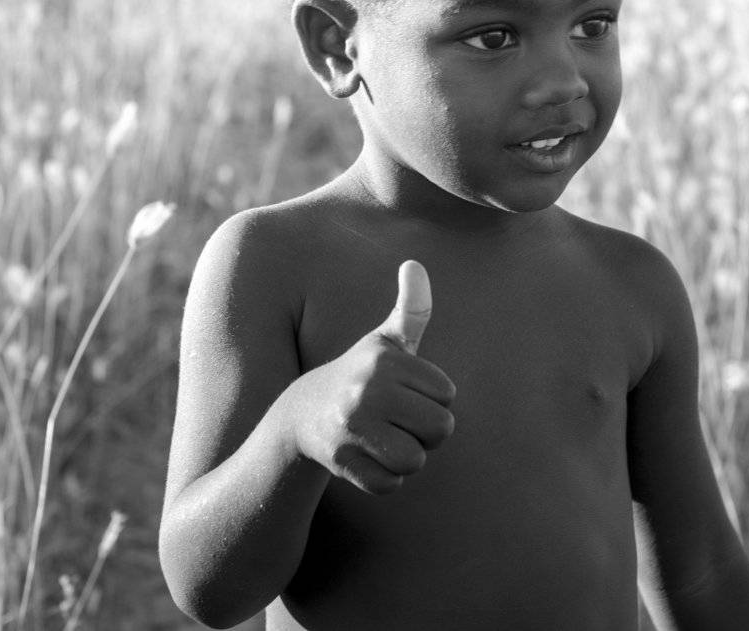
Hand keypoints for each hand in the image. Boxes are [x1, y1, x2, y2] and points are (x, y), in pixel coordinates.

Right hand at [290, 261, 455, 493]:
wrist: (300, 414)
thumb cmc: (358, 376)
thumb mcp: (384, 341)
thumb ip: (411, 308)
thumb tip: (415, 264)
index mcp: (386, 360)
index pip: (448, 396)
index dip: (432, 401)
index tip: (404, 395)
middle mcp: (367, 389)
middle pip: (440, 429)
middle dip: (425, 433)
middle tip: (396, 422)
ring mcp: (352, 426)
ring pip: (416, 460)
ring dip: (405, 458)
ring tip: (380, 439)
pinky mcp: (341, 461)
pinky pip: (391, 484)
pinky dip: (384, 479)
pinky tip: (364, 458)